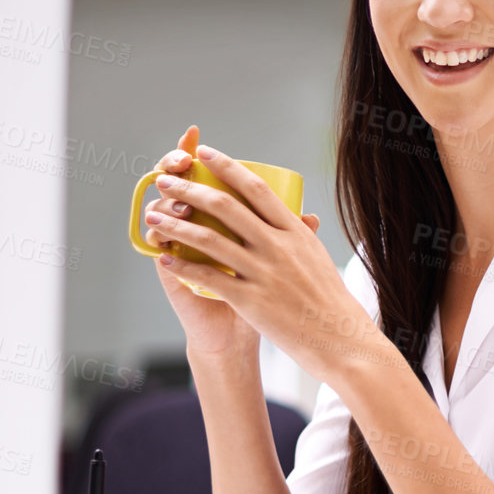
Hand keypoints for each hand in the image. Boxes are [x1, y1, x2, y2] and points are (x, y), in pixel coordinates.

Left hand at [142, 127, 323, 361]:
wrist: (339, 340)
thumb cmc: (329, 300)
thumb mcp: (318, 258)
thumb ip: (304, 235)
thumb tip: (303, 218)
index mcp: (294, 231)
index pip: (255, 188)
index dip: (226, 166)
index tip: (203, 153)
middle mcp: (277, 246)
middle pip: (225, 207)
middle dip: (189, 189)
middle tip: (166, 180)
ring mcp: (263, 273)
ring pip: (210, 240)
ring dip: (176, 225)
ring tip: (154, 215)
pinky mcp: (250, 301)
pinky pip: (209, 277)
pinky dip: (184, 267)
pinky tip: (166, 259)